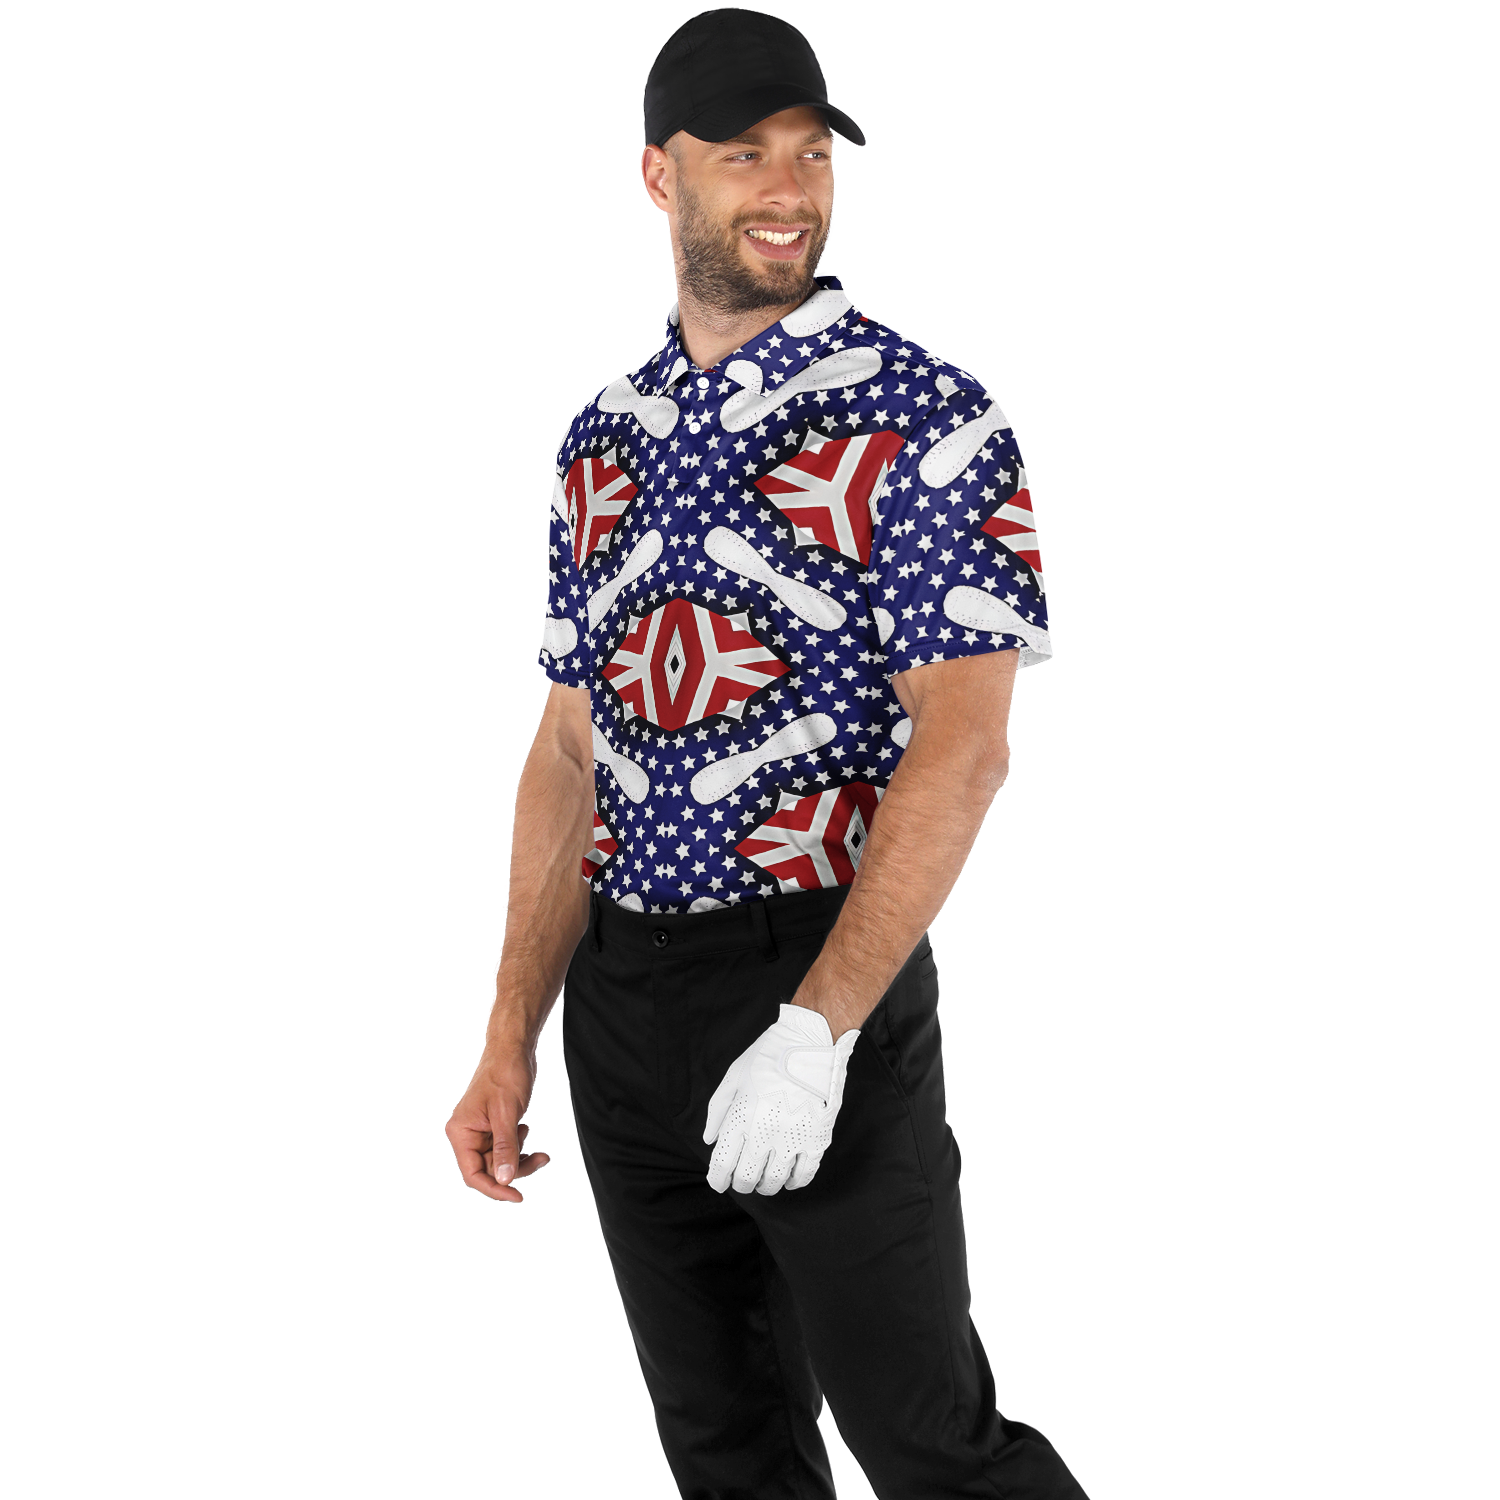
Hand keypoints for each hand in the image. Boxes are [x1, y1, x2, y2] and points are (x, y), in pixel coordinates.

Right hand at [445, 1045, 553, 1202]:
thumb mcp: (507, 1113)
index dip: (494, 1189)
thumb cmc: (505, 1075)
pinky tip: (528, 1129)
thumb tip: (505, 1180)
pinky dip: (519, 1147)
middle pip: (489, 1170)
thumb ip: (505, 1147)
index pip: (473, 1174)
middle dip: (514, 1169)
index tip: (517, 1196)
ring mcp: (481, 1132)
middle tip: (539, 1160)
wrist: (513, 1050)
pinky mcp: (494, 1127)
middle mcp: (467, 1135)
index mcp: (461, 1133)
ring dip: (520, 1159)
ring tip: (541, 1152)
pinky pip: (505, 1148)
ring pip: (500, 1161)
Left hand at [703, 1003, 859, 1195]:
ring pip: (775, 1180)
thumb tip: (710, 1139)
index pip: (723, 1163)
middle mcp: (765, 1132)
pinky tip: (789, 1180)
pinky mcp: (817, 1138)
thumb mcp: (734, 1076)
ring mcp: (793, 1137)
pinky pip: (804, 1174)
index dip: (717, 1179)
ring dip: (766, 1186)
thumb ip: (718, 1111)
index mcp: (742, 1115)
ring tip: (763, 1181)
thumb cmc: (769, 1056)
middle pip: (747, 1178)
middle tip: (741, 1181)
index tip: (718, 1181)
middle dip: (741, 1184)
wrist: (811, 1042)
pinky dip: (794, 1182)